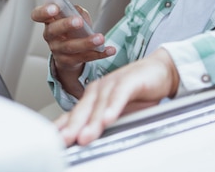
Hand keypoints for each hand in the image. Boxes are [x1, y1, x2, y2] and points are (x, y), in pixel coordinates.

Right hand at [31, 4, 115, 96]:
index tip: (54, 8)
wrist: (71, 52)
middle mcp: (50, 36)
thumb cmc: (71, 29)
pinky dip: (99, 53)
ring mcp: (58, 50)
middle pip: (54, 31)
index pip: (38, 15)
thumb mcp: (73, 16)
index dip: (43, 11)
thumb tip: (80, 14)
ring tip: (100, 38)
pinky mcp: (69, 61)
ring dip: (87, 42)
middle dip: (66, 25)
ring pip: (71, 47)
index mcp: (49, 20)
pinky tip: (109, 50)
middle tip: (78, 21)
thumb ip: (77, 11)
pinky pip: (85, 57)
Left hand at [55, 48, 179, 146]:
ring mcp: (113, 83)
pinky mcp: (129, 80)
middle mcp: (99, 90)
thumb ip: (101, 124)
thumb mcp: (116, 112)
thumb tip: (84, 143)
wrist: (161, 71)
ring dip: (92, 122)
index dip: (62, 128)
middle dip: (72, 126)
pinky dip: (113, 107)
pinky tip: (109, 118)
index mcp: (92, 98)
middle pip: (82, 110)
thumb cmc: (138, 93)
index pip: (73, 115)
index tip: (53, 143)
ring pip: (99, 104)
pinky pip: (119, 95)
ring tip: (85, 137)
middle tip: (64, 141)